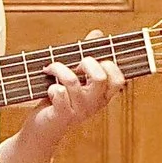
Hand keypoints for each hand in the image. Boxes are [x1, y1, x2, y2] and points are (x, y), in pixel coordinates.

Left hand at [1, 30, 126, 162]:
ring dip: (58, 68)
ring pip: (72, 81)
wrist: (43, 128)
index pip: (118, 80)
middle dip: (85, 62)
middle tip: (74, 63)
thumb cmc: (60, 100)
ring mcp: (79, 111)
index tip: (93, 60)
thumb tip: (97, 34)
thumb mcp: (77, 79)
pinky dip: (51, 87)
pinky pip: (58, 93)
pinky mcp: (62, 116)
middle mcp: (94, 104)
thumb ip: (88, 57)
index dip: (108, 65)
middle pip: (100, 78)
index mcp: (102, 96)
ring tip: (50, 68)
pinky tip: (48, 89)